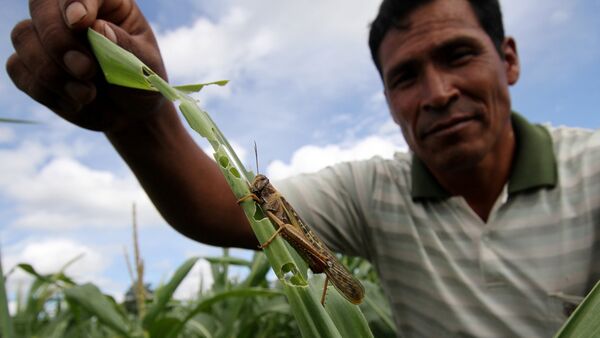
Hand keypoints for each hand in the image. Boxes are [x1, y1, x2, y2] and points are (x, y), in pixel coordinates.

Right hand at [6, 0, 170, 131]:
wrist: (129, 113)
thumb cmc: (141, 84)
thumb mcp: (146, 67)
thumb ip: (126, 48)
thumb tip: (98, 26)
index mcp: (105, 2)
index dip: (74, 1)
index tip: (79, 22)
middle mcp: (69, 13)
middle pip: (41, 6)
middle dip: (58, 40)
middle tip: (86, 70)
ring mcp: (46, 38)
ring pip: (22, 36)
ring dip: (51, 70)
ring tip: (87, 95)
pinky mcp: (31, 65)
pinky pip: (17, 68)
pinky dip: (44, 90)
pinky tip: (74, 102)